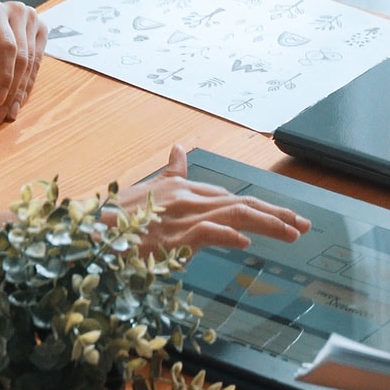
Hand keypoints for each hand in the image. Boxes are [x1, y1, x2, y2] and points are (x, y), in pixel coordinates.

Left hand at [0, 2, 47, 121]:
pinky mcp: (39, 30)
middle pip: (23, 56)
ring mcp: (32, 19)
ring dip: (22, 89)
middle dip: (14, 88)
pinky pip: (37, 61)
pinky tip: (19, 99)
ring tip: (10, 111)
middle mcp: (18, 11)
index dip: (6, 75)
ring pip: (33, 62)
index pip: (7, 47)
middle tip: (3, 112)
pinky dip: (28, 82)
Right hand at [119, 143, 311, 254]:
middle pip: (241, 203)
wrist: (85, 230)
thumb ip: (170, 172)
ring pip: (234, 214)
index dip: (262, 207)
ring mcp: (180, 216)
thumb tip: (179, 148)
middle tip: (304, 225)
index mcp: (183, 189)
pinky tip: (246, 241)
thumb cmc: (114, 217)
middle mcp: (187, 198)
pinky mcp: (170, 237)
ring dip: (267, 223)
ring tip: (292, 233)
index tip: (287, 217)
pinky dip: (227, 234)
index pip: (231, 197)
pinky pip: (205, 232)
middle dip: (276, 214)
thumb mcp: (146, 189)